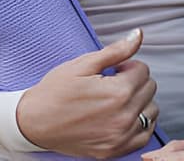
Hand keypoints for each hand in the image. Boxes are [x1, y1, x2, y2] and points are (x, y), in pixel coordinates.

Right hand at [16, 27, 158, 158]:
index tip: (112, 71)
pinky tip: (122, 116)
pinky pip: (144, 135)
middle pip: (149, 89)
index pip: (143, 70)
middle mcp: (123, 117)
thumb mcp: (84, 64)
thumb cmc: (55, 92)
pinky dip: (138, 124)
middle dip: (133, 82)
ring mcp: (120, 137)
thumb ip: (116, 50)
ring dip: (139, 102)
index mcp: (118, 93)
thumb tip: (138, 35)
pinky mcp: (114, 150)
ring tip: (115, 101)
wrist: (32, 123)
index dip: (126, 66)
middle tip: (110, 85)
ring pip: (150, 111)